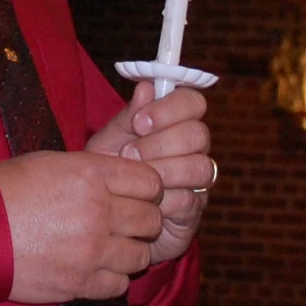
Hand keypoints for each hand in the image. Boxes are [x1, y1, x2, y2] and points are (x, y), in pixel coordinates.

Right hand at [0, 150, 165, 302]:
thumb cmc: (6, 191)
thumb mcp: (50, 162)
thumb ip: (92, 169)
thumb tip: (123, 176)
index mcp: (91, 174)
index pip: (151, 182)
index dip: (147, 188)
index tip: (135, 194)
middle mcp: (98, 211)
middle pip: (152, 220)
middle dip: (142, 220)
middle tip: (125, 222)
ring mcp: (92, 251)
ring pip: (142, 255)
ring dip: (129, 251)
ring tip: (110, 247)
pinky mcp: (81, 283)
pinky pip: (119, 285)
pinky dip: (111, 278)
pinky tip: (94, 268)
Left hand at [86, 81, 210, 264]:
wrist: (106, 218)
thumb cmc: (111, 174)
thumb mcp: (109, 144)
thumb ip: (127, 118)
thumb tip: (145, 87)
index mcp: (175, 124)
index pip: (193, 102)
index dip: (169, 108)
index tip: (138, 122)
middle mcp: (193, 149)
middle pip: (198, 133)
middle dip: (160, 142)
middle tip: (129, 154)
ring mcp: (197, 181)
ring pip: (199, 166)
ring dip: (163, 170)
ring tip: (134, 176)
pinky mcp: (193, 211)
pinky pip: (188, 199)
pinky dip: (161, 199)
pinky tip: (141, 200)